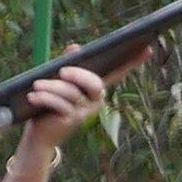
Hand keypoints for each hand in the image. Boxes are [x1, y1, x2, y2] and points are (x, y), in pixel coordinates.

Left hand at [15, 49, 140, 154]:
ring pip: (72, 94)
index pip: (117, 72)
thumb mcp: (59, 81)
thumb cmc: (51, 103)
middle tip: (62, 71)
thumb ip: (68, 64)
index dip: (133, 62)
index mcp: (96, 87)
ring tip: (36, 85)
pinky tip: (33, 96)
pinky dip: (46, 99)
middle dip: (79, 75)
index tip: (148, 48)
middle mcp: (96, 100)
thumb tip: (75, 48)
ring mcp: (86, 112)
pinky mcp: (72, 121)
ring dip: (53, 88)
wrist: (41, 133)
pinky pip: (61, 106)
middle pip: (95, 83)